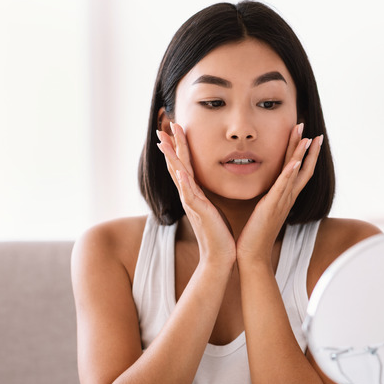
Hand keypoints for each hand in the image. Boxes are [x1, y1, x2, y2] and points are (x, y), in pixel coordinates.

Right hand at [157, 123, 235, 268]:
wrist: (220, 257)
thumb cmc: (219, 234)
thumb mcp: (212, 209)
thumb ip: (206, 197)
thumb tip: (205, 188)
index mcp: (194, 194)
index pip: (183, 166)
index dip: (178, 148)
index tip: (174, 130)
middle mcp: (189, 196)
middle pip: (177, 166)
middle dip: (171, 146)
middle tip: (164, 126)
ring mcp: (192, 204)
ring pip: (179, 176)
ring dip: (173, 158)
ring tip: (166, 141)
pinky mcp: (200, 213)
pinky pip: (190, 195)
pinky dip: (184, 182)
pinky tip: (180, 171)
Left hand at [236, 123, 322, 266]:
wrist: (252, 256)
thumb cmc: (254, 235)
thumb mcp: (262, 211)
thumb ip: (267, 199)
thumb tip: (266, 191)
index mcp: (285, 198)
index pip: (299, 171)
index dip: (305, 154)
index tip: (309, 138)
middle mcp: (287, 198)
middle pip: (302, 168)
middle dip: (307, 149)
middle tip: (311, 130)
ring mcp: (281, 202)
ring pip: (296, 174)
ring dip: (302, 155)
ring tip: (307, 137)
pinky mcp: (271, 207)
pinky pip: (283, 187)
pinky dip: (290, 174)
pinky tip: (295, 161)